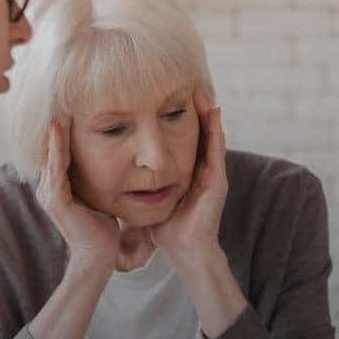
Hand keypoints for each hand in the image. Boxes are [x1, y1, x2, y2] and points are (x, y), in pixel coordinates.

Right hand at [37, 116, 153, 272]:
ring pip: (52, 158)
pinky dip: (57, 149)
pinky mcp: (56, 201)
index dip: (62, 136)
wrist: (99, 257)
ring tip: (59, 113)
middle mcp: (49, 190)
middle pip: (52, 153)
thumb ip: (97, 183)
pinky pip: (56, 169)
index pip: (60, 156)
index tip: (69, 113)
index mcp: (58, 189)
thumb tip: (112, 167)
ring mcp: (50, 195)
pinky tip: (58, 131)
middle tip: (61, 105)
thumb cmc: (103, 230)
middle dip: (56, 130)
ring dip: (55, 134)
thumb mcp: (99, 199)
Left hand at [150, 90, 227, 268]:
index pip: (187, 142)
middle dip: (197, 113)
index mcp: (190, 176)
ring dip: (208, 115)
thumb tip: (120, 177)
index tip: (170, 100)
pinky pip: (216, 149)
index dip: (181, 122)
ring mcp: (214, 176)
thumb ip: (143, 187)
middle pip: (202, 135)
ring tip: (201, 93)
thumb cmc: (169, 230)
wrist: (187, 251)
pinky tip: (213, 112)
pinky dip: (216, 130)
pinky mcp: (218, 180)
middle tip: (190, 87)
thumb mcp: (153, 201)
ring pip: (212, 138)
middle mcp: (205, 172)